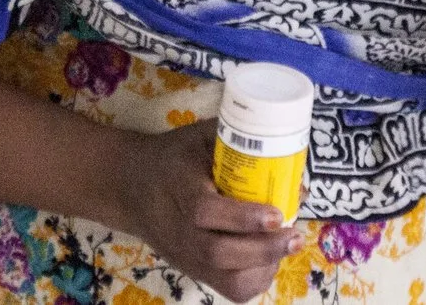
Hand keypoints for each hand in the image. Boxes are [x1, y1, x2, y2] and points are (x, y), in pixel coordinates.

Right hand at [114, 121, 302, 302]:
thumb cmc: (174, 157)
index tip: (276, 213)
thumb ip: (238, 140)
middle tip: (294, 236)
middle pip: (217, 253)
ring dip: (263, 268)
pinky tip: (270, 259)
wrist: (130, 188)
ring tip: (286, 246)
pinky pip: (228, 289)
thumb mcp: (199, 137)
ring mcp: (185, 255)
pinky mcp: (193, 270)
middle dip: (263, 250)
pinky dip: (255, 280)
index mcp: (178, 187)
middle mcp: (178, 229)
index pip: (204, 211)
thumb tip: (289, 161)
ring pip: (225, 280)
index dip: (242, 217)